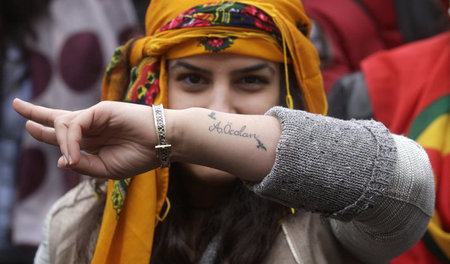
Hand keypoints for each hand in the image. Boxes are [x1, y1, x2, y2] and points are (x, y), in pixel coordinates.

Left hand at [13, 98, 158, 178]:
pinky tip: (74, 154)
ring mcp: (95, 116)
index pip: (64, 134)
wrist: (161, 143)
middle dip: (36, 113)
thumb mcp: (105, 169)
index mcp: (93, 140)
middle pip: (58, 118)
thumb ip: (82, 164)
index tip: (29, 126)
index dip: (44, 131)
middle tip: (15, 104)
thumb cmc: (139, 156)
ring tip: (72, 159)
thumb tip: (61, 160)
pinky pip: (75, 126)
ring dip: (59, 142)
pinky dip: (70, 141)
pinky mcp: (100, 110)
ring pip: (63, 124)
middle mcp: (91, 126)